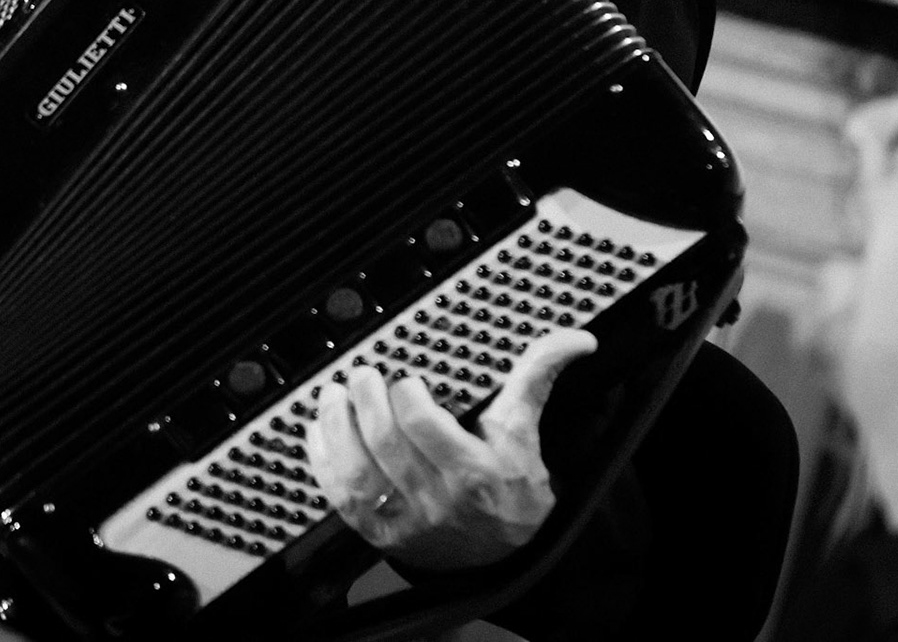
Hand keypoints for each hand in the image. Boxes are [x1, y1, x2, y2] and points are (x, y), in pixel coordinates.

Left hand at [304, 326, 597, 570]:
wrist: (502, 557)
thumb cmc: (511, 489)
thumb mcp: (525, 433)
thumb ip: (537, 378)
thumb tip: (577, 339)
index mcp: (474, 472)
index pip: (426, 429)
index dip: (408, 398)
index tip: (406, 379)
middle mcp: (436, 500)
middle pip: (386, 446)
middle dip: (365, 402)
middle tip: (361, 375)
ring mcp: (404, 520)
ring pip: (356, 473)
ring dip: (336, 428)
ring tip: (332, 395)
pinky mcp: (377, 533)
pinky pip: (339, 498)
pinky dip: (322, 462)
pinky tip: (320, 431)